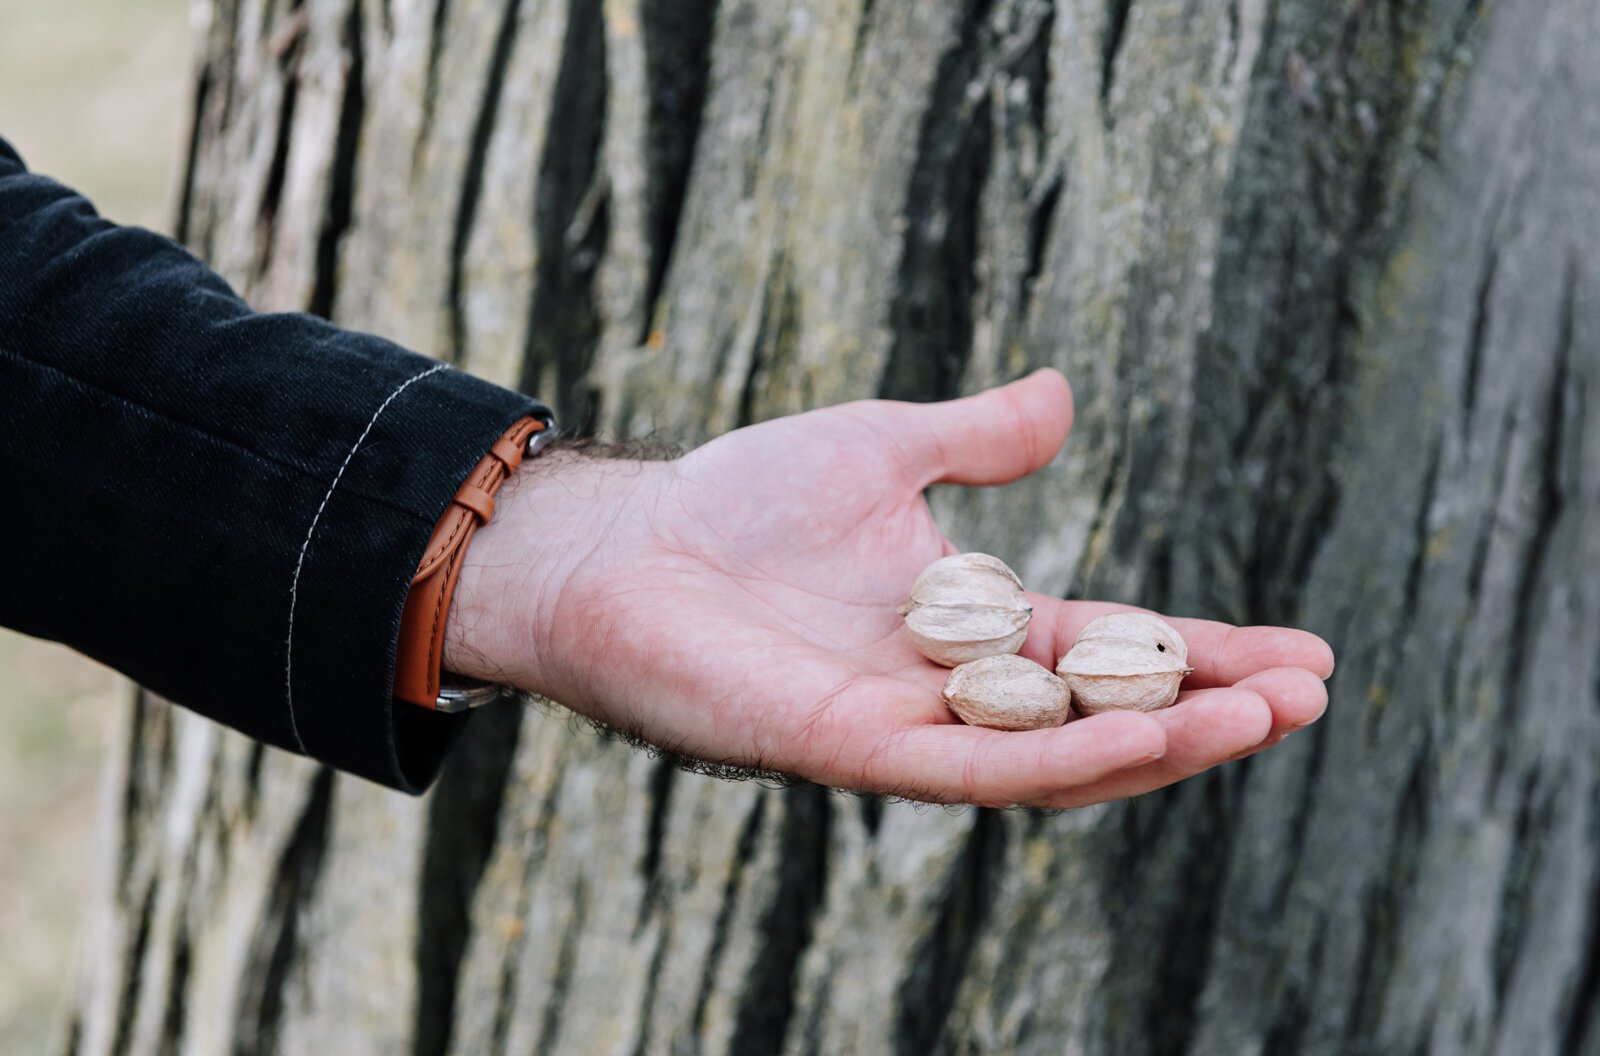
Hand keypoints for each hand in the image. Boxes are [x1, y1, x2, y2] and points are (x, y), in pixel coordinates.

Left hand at [446, 370, 1333, 807]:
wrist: (624, 546)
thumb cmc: (737, 500)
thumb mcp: (882, 449)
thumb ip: (974, 439)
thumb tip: (1063, 396)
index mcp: (972, 626)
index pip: (1112, 650)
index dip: (1204, 655)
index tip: (1303, 655)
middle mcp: (954, 691)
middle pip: (1106, 715)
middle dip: (1207, 712)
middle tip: (1309, 697)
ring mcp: (909, 731)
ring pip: (1059, 759)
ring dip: (1162, 746)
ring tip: (1260, 720)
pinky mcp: (854, 752)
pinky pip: (975, 770)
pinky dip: (1065, 758)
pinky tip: (1145, 738)